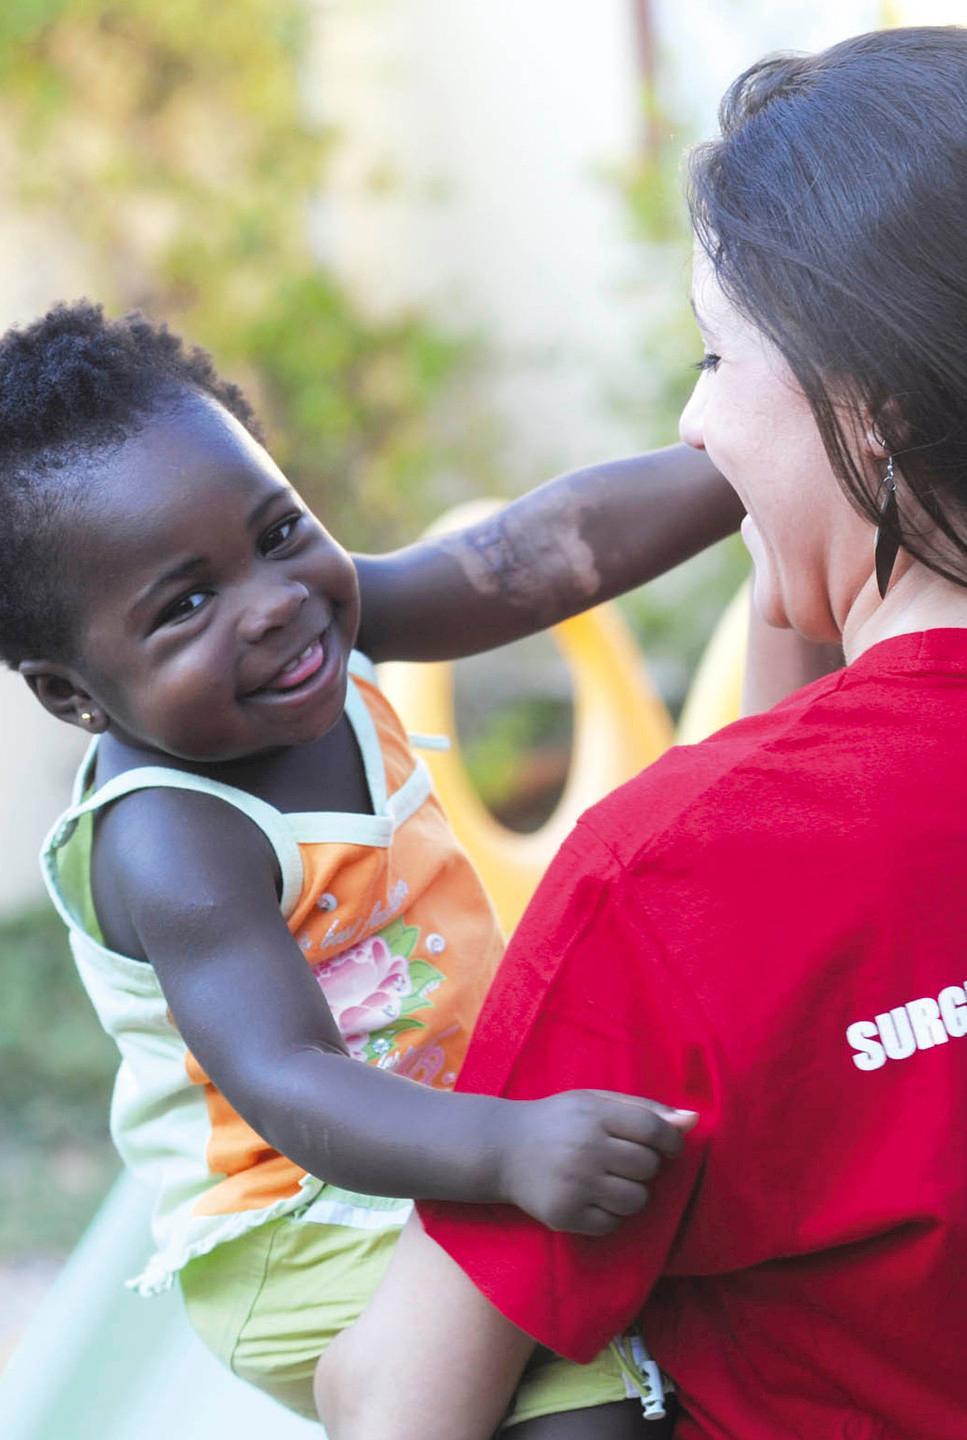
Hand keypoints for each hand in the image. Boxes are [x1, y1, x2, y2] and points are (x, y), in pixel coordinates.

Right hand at [498, 1091, 697, 1236]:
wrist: (503, 1150)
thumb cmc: (559, 1121)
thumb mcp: (596, 1102)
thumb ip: (644, 1108)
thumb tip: (694, 1120)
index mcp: (595, 1115)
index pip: (654, 1130)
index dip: (670, 1141)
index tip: (667, 1147)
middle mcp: (586, 1149)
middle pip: (648, 1167)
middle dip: (644, 1166)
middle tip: (621, 1161)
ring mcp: (575, 1185)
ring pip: (636, 1201)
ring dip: (632, 1194)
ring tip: (609, 1181)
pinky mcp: (565, 1215)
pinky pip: (612, 1224)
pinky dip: (609, 1215)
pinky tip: (591, 1198)